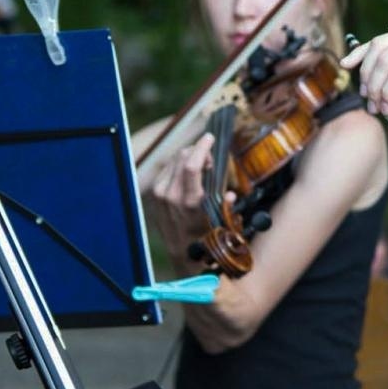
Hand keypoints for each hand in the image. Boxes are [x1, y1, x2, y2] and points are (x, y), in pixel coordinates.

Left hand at [146, 131, 215, 260]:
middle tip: (210, 159)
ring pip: (175, 160)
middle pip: (183, 156)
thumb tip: (231, 195)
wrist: (181, 250)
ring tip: (201, 167)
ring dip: (189, 156)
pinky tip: (188, 173)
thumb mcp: (219, 221)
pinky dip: (180, 164)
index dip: (201, 147)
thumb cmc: (203, 236)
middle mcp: (171, 194)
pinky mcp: (156, 192)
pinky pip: (168, 168)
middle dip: (198, 150)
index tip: (210, 138)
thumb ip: (225, 205)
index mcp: (190, 201)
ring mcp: (161, 193)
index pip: (191, 165)